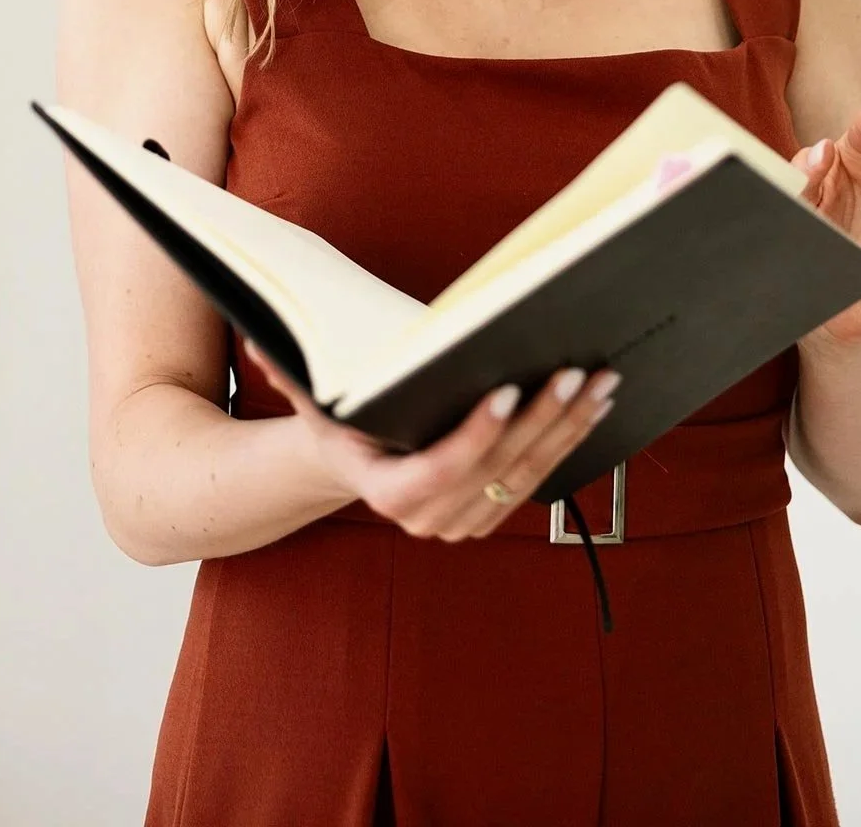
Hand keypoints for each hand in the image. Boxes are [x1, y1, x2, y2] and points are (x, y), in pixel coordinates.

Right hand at [241, 341, 620, 539]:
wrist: (358, 462)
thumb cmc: (339, 424)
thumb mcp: (312, 402)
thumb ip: (292, 375)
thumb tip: (262, 340)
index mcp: (388, 494)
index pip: (441, 470)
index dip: (477, 434)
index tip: (507, 389)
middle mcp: (430, 519)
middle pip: (497, 467)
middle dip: (542, 418)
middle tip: (573, 370)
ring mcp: (467, 520)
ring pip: (528, 473)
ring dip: (569, 427)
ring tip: (599, 380)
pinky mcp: (494, 509)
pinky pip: (540, 476)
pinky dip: (571, 440)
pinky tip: (596, 403)